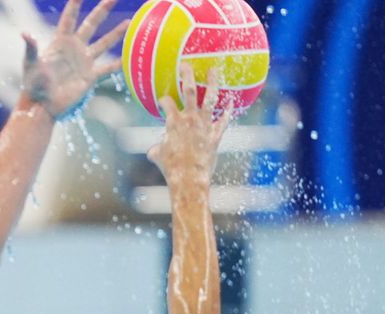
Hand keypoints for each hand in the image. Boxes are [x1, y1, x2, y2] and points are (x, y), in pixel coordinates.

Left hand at [21, 0, 128, 119]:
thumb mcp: (30, 65)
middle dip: (102, 10)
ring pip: (104, 44)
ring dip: (117, 33)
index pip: (70, 18)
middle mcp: (74, 49)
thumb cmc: (33, 85)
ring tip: (130, 22)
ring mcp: (84, 62)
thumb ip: (31, 49)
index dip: (75, 4)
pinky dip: (119, 65)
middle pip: (91, 24)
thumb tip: (25, 34)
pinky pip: (108, 69)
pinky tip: (132, 58)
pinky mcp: (90, 77)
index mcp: (60, 42)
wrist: (42, 106)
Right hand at [147, 65, 232, 186]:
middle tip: (187, 64)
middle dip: (187, 75)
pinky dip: (228, 111)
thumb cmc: (170, 168)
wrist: (189, 178)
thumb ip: (156, 149)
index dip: (164, 100)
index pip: (166, 103)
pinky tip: (232, 101)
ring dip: (213, 83)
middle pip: (188, 90)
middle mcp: (190, 119)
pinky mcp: (215, 135)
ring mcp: (205, 125)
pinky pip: (224, 120)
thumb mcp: (157, 156)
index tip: (163, 100)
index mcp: (173, 122)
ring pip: (210, 99)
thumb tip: (153, 151)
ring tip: (214, 71)